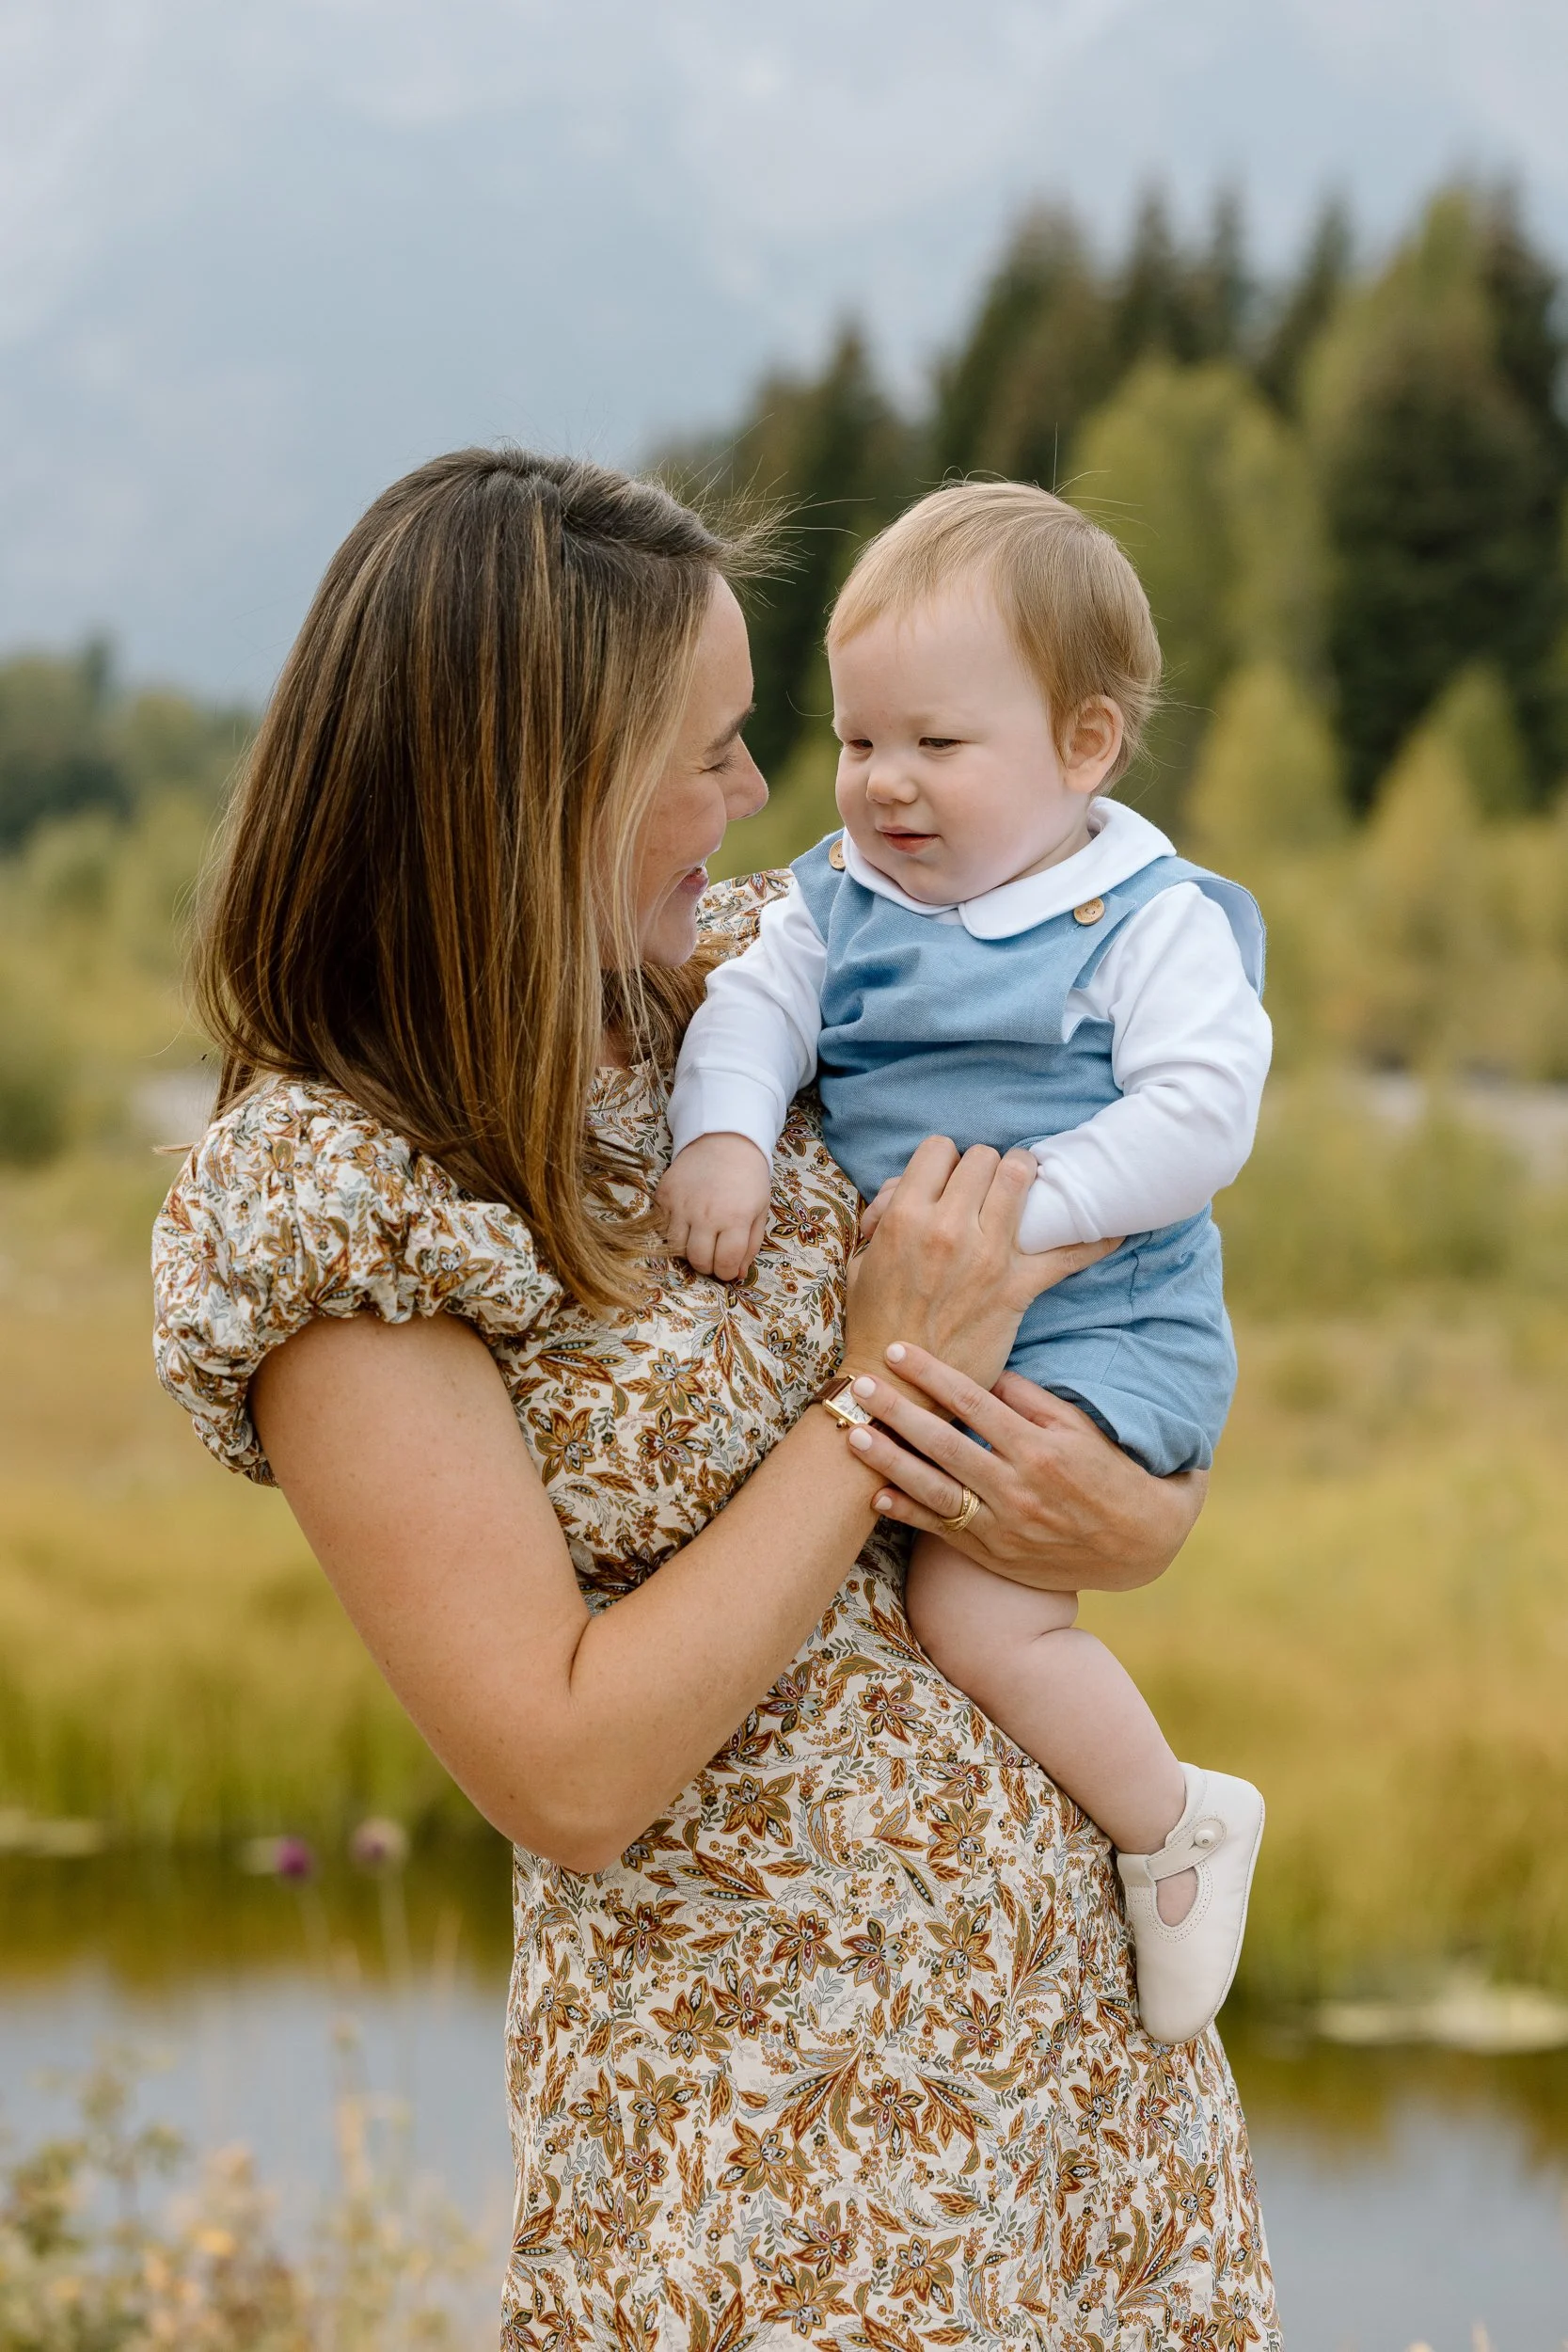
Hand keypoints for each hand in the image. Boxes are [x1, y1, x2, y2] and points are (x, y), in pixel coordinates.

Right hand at [655, 1134, 772, 1280]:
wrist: (724, 1141)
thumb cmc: (747, 1178)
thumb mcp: (759, 1211)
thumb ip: (750, 1245)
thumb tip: (736, 1274)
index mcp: (735, 1218)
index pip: (724, 1263)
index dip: (726, 1272)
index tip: (727, 1268)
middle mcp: (705, 1214)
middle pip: (698, 1260)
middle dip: (707, 1265)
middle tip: (713, 1255)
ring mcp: (681, 1205)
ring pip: (676, 1248)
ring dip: (688, 1250)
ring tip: (699, 1238)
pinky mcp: (663, 1196)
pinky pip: (661, 1228)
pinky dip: (672, 1232)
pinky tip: (685, 1222)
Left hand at [837, 1345, 1206, 1591]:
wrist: (1139, 1544)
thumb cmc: (1109, 1471)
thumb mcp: (1080, 1427)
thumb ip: (1031, 1400)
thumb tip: (986, 1373)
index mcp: (1039, 1449)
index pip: (973, 1402)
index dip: (932, 1374)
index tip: (898, 1350)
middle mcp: (1017, 1488)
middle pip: (943, 1443)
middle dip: (897, 1412)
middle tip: (859, 1385)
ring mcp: (1003, 1526)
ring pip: (934, 1490)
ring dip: (890, 1462)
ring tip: (853, 1437)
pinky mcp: (996, 1554)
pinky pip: (943, 1532)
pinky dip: (908, 1515)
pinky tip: (876, 1496)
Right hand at [841, 1136, 1113, 1396]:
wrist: (895, 1384)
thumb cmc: (876, 1320)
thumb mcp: (865, 1258)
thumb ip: (886, 1212)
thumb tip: (907, 1185)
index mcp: (905, 1217)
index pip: (940, 1149)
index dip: (947, 1160)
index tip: (952, 1177)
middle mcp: (948, 1227)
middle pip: (985, 1157)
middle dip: (987, 1167)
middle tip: (989, 1187)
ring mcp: (987, 1256)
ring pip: (1020, 1177)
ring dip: (1029, 1178)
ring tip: (1032, 1190)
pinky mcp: (1016, 1288)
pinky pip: (1068, 1252)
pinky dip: (1095, 1240)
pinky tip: (1113, 1228)